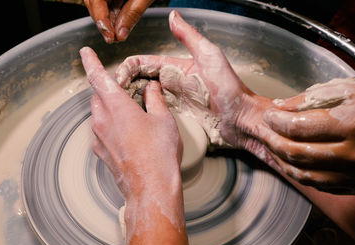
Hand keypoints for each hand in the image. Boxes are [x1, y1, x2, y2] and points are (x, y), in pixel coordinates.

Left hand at [80, 46, 181, 200]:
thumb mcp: (163, 119)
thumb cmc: (159, 154)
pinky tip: (130, 135)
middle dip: (107, 89)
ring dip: (110, 109)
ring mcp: (99, 139)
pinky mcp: (101, 153)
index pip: (97, 77)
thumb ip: (154, 99)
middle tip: (125, 90)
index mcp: (116, 106)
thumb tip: (151, 88)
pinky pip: (102, 132)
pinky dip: (111, 127)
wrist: (151, 188)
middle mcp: (102, 121)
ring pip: (99, 115)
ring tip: (132, 115)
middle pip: (97, 96)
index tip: (85, 53)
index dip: (90, 62)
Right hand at [84, 0, 153, 42]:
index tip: (110, 37)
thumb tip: (121, 35)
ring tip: (118, 34)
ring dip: (109, 19)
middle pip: (93, 2)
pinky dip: (114, 11)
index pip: (95, 1)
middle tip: (114, 39)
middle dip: (103, 22)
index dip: (101, 21)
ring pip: (100, 3)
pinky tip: (121, 23)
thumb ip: (132, 13)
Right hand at [115, 10, 270, 147]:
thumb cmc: (230, 88)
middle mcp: (173, 81)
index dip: (127, 68)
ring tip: (118, 106)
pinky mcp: (177, 115)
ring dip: (129, 98)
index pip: (143, 63)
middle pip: (139, 79)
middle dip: (123, 84)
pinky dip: (141, 111)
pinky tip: (133, 116)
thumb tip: (173, 16)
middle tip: (114, 94)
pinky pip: (153, 110)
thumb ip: (189, 36)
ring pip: (143, 95)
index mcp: (176, 66)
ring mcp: (174, 99)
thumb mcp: (209, 56)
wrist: (240, 118)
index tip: (119, 78)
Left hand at [262, 78, 354, 192]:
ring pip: (306, 175)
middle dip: (273, 141)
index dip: (277, 121)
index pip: (298, 128)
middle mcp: (354, 154)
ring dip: (283, 161)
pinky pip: (322, 185)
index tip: (269, 116)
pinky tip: (293, 164)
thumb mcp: (353, 88)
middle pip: (297, 153)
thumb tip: (281, 107)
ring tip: (273, 148)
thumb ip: (313, 97)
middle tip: (265, 132)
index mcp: (351, 124)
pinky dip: (302, 175)